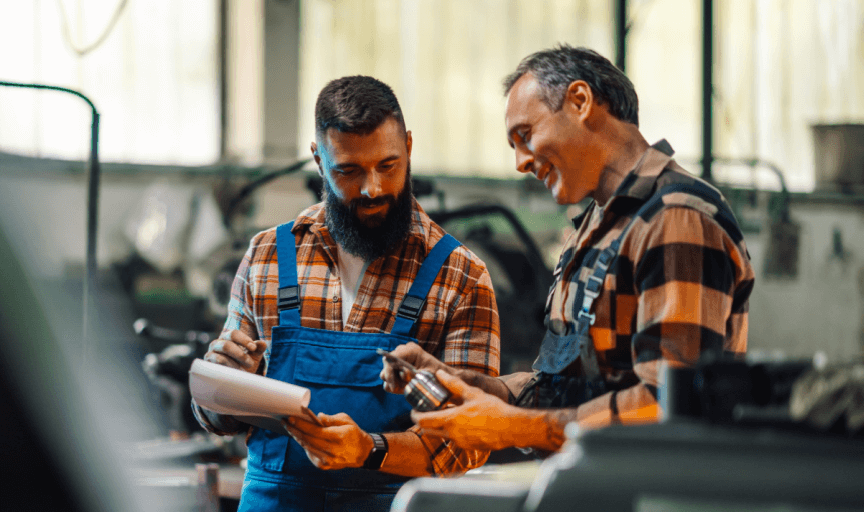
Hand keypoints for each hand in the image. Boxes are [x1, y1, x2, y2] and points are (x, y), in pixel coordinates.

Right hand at [203, 330, 266, 373]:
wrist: (235, 377)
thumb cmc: (245, 363)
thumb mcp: (254, 355)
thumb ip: (258, 348)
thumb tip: (262, 343)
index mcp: (228, 337)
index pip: (234, 334)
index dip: (244, 340)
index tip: (253, 348)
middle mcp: (217, 343)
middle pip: (227, 345)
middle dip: (240, 355)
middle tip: (250, 363)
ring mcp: (210, 354)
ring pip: (221, 358)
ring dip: (235, 364)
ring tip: (243, 371)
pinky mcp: (207, 365)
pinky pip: (216, 366)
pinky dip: (228, 369)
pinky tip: (235, 373)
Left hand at [282, 413, 374, 469]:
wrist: (362, 453)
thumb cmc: (353, 433)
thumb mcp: (346, 420)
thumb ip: (331, 419)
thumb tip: (317, 417)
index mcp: (338, 437)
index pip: (314, 430)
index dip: (301, 424)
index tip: (291, 417)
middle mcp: (332, 450)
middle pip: (307, 439)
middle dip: (294, 430)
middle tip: (286, 422)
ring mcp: (327, 460)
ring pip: (307, 447)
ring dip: (297, 437)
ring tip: (290, 428)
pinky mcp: (324, 465)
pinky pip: (310, 454)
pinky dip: (305, 445)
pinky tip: (300, 438)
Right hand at [379, 342, 449, 393]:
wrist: (440, 378)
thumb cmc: (435, 374)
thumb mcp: (426, 375)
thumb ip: (413, 374)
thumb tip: (402, 372)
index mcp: (410, 350)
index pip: (392, 357)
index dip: (388, 371)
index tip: (392, 385)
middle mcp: (402, 352)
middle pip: (386, 364)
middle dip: (391, 378)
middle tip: (399, 388)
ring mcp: (398, 360)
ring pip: (385, 373)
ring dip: (393, 382)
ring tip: (406, 387)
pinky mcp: (396, 369)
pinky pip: (388, 378)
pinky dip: (394, 385)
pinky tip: (404, 387)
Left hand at [411, 370, 525, 451]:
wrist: (511, 428)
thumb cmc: (493, 410)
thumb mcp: (472, 393)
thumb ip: (453, 384)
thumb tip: (439, 373)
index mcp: (450, 420)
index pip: (422, 421)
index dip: (415, 415)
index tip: (414, 409)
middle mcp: (452, 434)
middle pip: (428, 431)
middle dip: (423, 422)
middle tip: (425, 412)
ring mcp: (460, 442)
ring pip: (441, 435)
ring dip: (438, 426)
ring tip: (446, 414)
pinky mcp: (469, 446)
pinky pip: (455, 439)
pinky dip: (452, 431)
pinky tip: (462, 422)